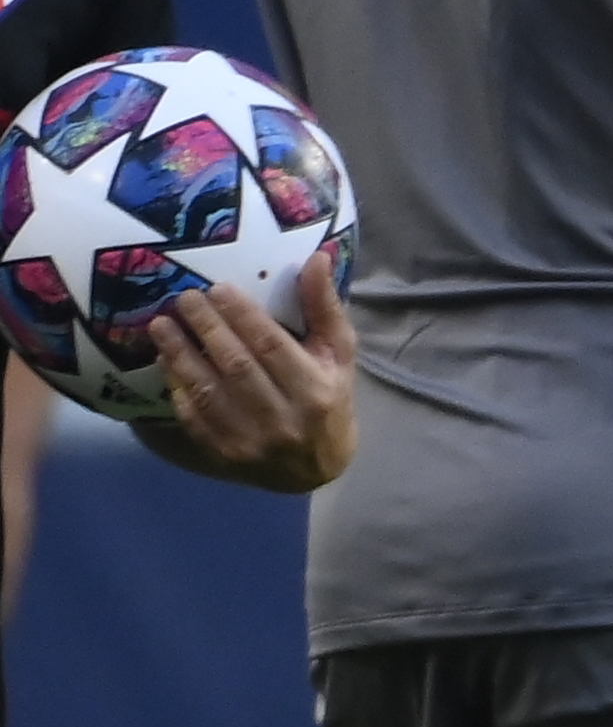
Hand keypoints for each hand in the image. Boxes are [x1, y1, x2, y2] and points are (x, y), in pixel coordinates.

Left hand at [136, 252, 356, 491]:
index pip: (272, 346)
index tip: (217, 288)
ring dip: (181, 355)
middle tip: (185, 298)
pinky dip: (177, 388)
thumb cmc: (330, 398)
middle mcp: (283, 417)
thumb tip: (318, 258)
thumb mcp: (338, 354)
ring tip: (161, 325)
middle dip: (207, 328)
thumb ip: (325, 308)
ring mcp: (250, 439)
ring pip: (208, 392)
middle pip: (237, 365)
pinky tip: (165, 361)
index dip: (243, 316)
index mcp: (315, 389)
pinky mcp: (224, 453)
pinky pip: (194, 418)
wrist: (316, 468)